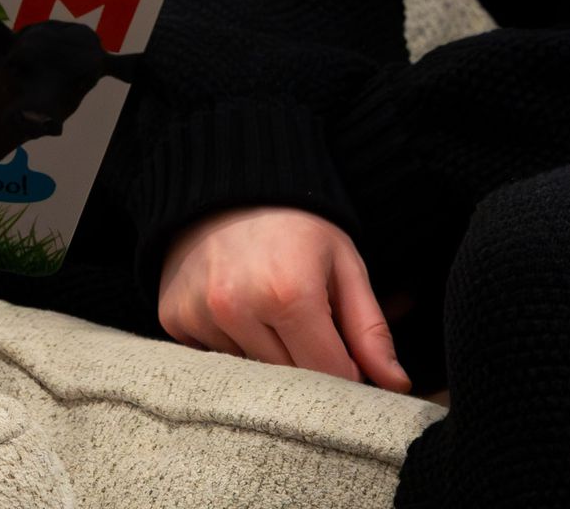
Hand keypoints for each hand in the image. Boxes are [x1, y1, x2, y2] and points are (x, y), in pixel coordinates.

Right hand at [156, 205, 408, 390]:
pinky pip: (212, 359)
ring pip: (251, 374)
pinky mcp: (173, 318)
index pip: (331, 375)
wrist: (225, 184)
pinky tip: (235, 309)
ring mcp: (199, 314)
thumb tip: (396, 385)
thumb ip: (370, 329)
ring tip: (267, 309)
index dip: (347, 370)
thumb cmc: (296, 225)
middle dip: (307, 363)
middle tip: (306, 323)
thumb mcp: (343, 264)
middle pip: (291, 381)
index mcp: (289, 293)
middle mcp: (237, 307)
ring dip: (266, 356)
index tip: (344, 349)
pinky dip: (230, 345)